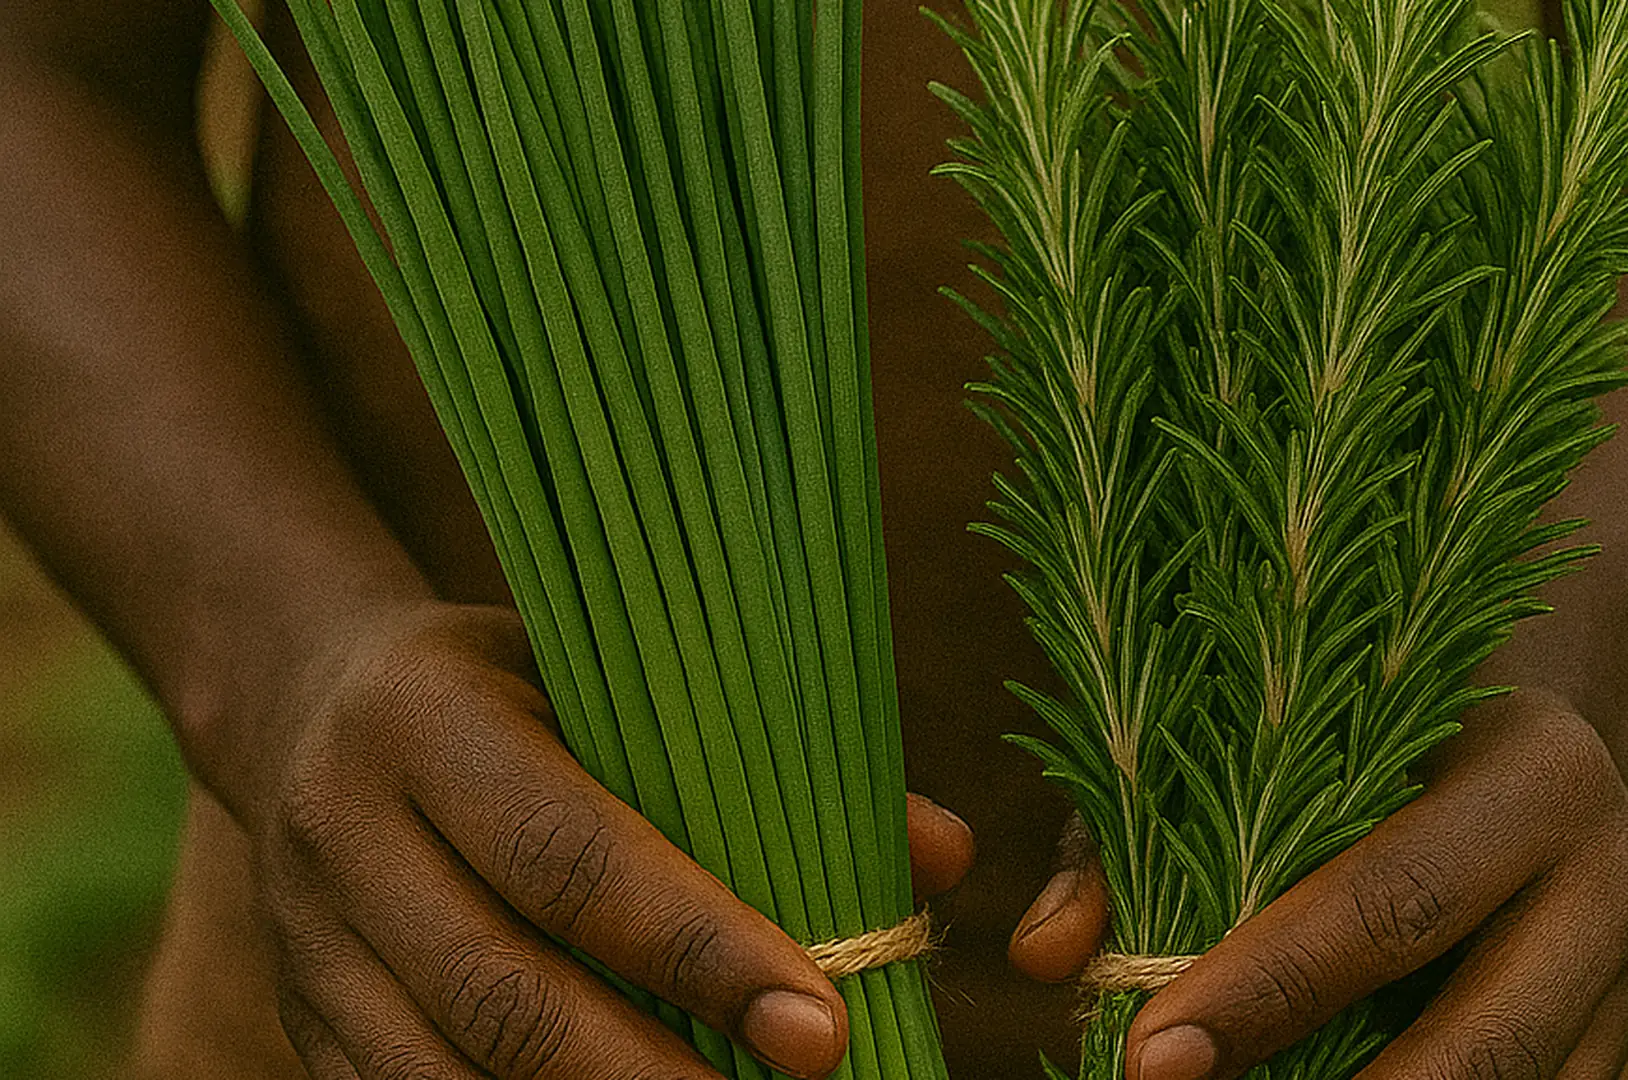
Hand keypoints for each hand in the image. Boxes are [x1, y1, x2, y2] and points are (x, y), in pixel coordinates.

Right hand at [213, 600, 972, 1079]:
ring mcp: (307, 943)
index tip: (821, 1024)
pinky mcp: (303, 1020)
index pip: (572, 855)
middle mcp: (346, 833)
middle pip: (507, 992)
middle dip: (657, 1071)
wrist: (313, 702)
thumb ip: (768, 760)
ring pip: (445, 1078)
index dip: (699, 949)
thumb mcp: (614, 676)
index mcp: (426, 720)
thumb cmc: (515, 686)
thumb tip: (940, 854)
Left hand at [1009, 689, 1627, 1079]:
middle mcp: (1613, 869)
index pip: (1388, 901)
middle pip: (1476, 1034)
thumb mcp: (1254, 744)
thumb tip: (1044, 955)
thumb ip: (1139, 837)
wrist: (1532, 736)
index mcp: (1532, 768)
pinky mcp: (1625, 1035)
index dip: (1265, 991)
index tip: (1149, 1058)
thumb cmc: (1356, 730)